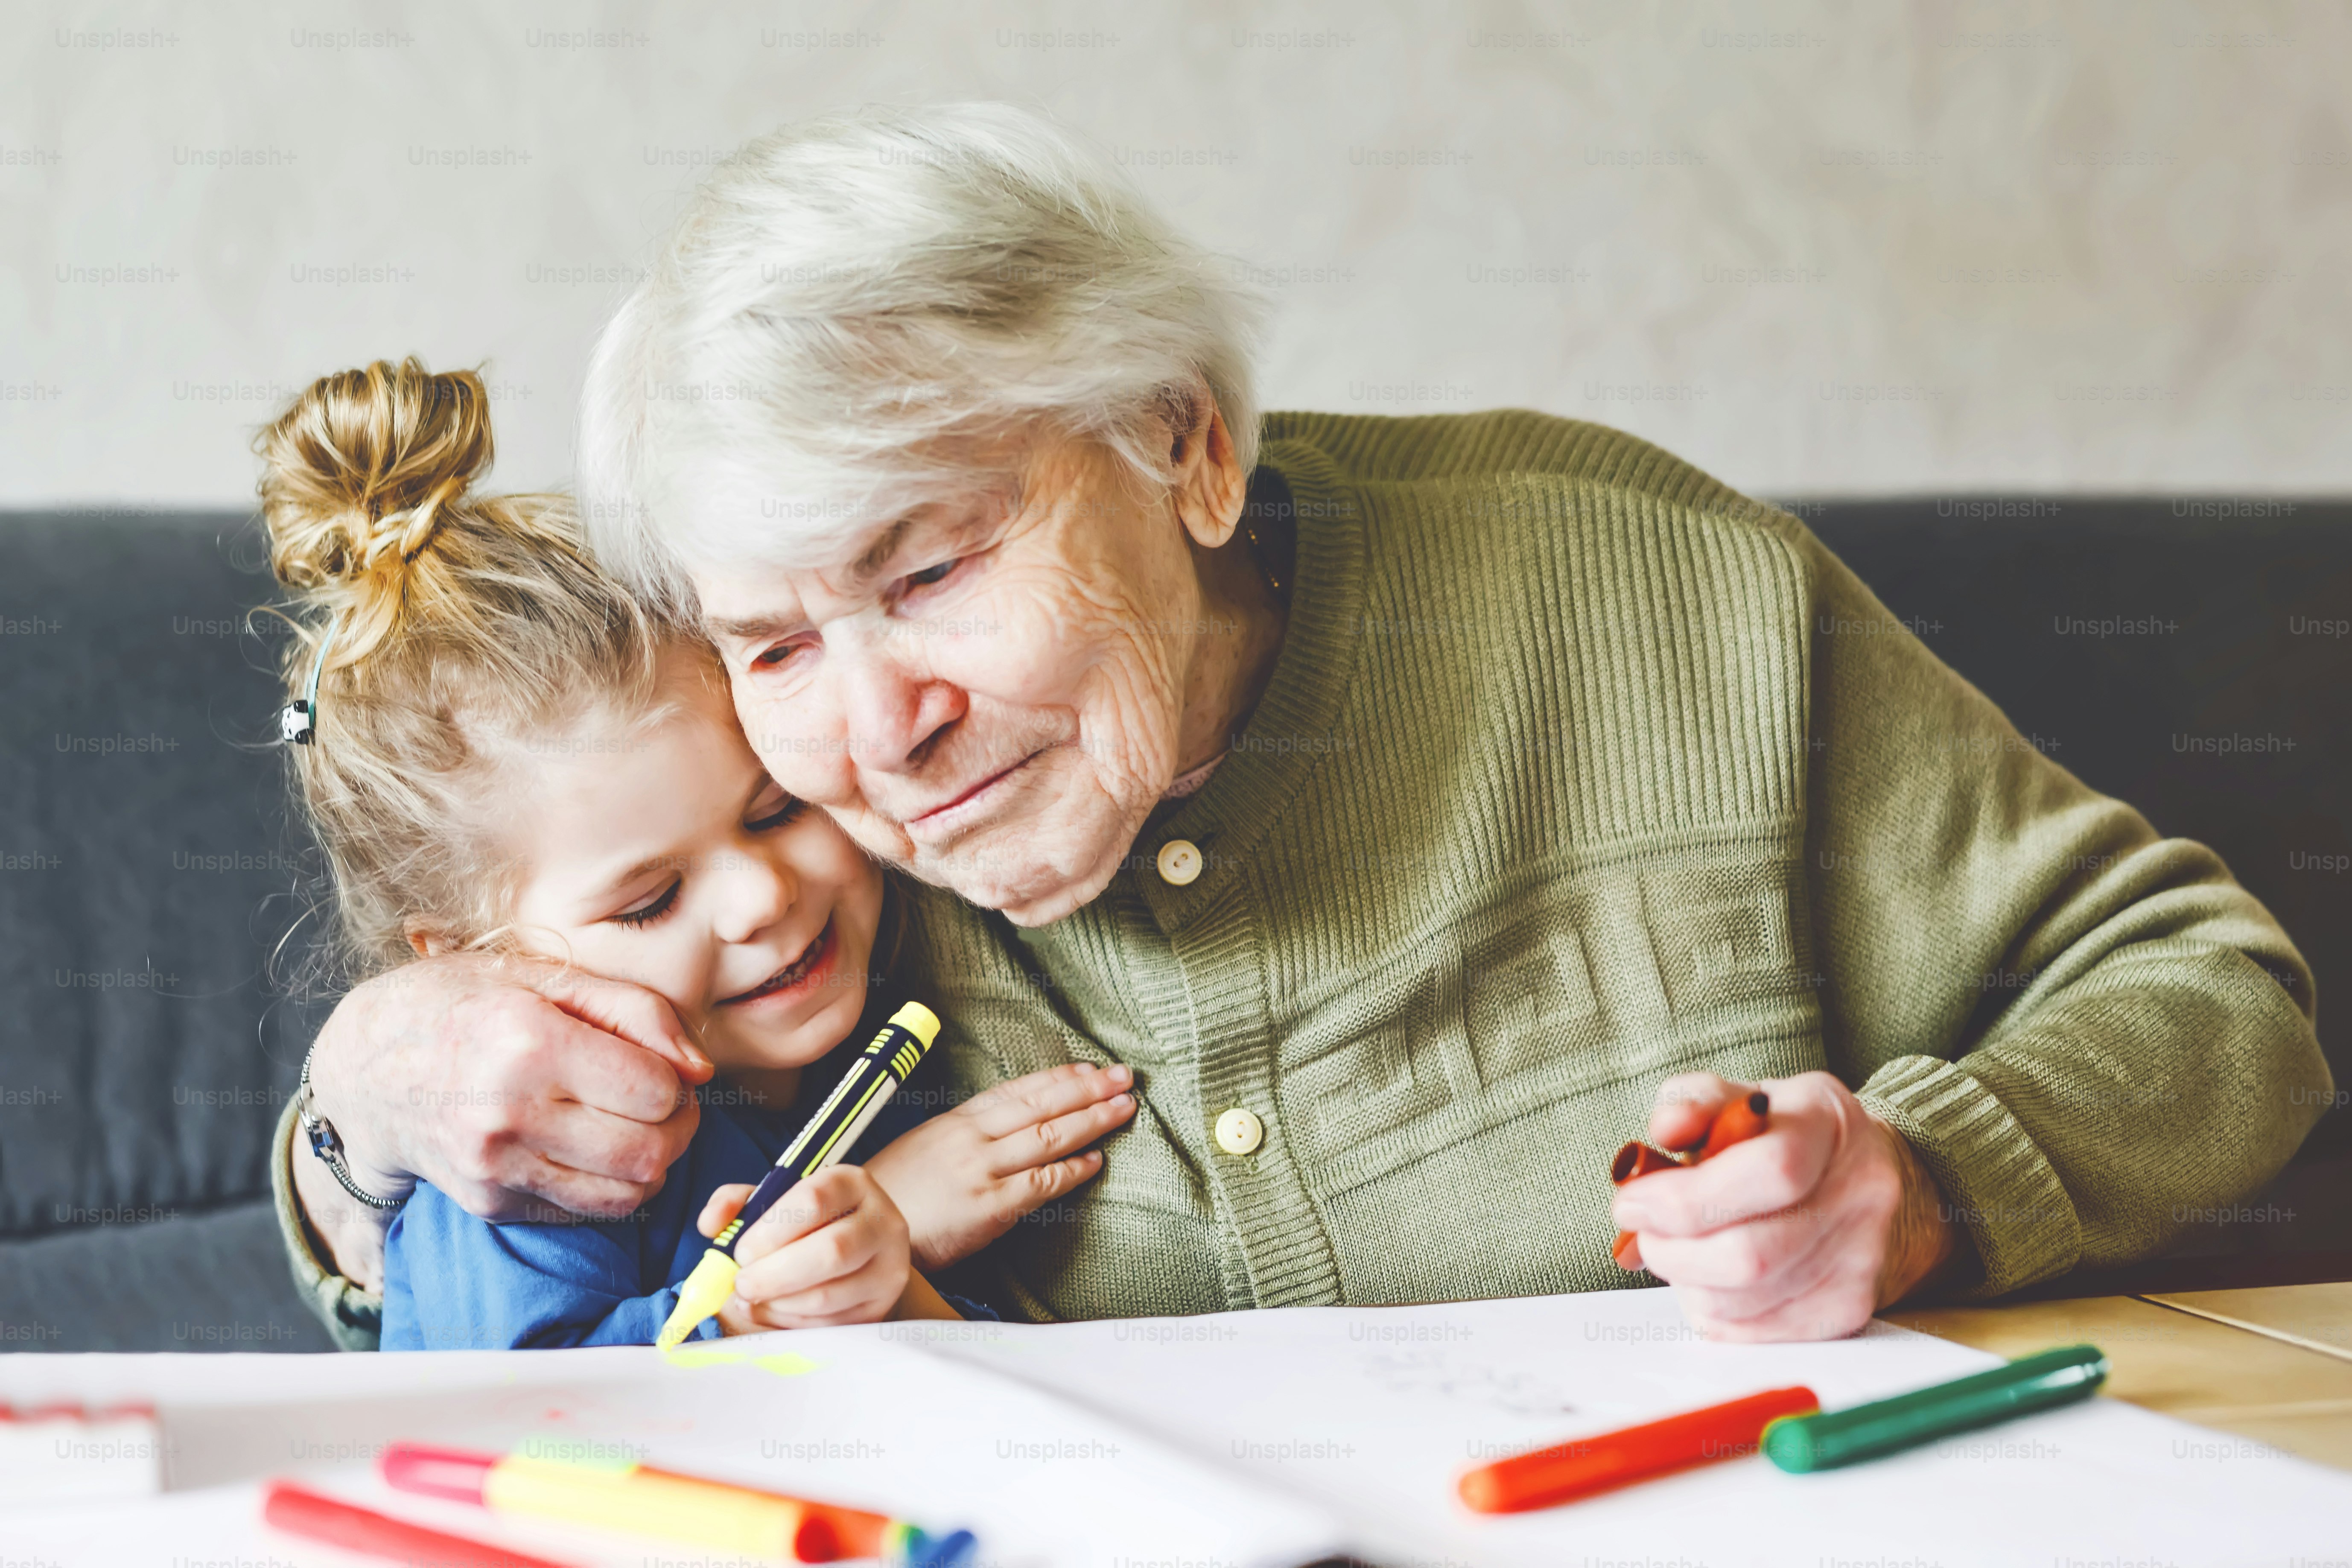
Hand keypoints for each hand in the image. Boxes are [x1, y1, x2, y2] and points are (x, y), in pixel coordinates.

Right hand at [295, 954, 712, 1286]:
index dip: (676, 1080)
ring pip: (627, 1195)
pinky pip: (587, 1212)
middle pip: (650, 1152)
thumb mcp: (547, 976)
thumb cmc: (464, 1005)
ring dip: (653, 1164)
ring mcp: (495, 1169)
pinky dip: (610, 1187)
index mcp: (528, 1043)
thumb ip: (638, 1011)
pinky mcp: (490, 1204)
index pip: (655, 1091)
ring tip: (633, 1125)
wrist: (367, 1066)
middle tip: (662, 1101)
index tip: (661, 1064)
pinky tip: (592, 1148)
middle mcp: (508, 1114)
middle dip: (678, 1128)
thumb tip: (701, 1070)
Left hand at [699, 1167, 911, 1331]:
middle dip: (774, 1275)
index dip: (769, 1230)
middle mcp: (882, 1221)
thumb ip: (735, 1203)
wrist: (856, 1247)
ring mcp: (889, 1266)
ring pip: (828, 1295)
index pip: (812, 1200)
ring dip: (778, 1304)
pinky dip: (792, 1323)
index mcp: (852, 1183)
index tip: (741, 1251)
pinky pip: (830, 1324)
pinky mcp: (881, 1305)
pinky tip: (773, 1310)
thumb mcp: (773, 1200)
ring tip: (753, 1298)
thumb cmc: (805, 1222)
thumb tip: (711, 1224)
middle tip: (741, 1284)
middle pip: (831, 1252)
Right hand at [864, 1062, 1136, 1270]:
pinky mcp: (988, 1207)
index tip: (1089, 1068)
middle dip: (1087, 1089)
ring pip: (1048, 1137)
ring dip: (1091, 1121)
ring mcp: (981, 1171)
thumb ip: (961, 1136)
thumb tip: (999, 1129)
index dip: (1057, 1078)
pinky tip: (1094, 1161)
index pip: (1016, 1090)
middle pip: (1041, 1106)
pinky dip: (1070, 1170)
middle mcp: (971, 1139)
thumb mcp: (921, 1148)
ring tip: (1122, 1109)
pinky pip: (1040, 1184)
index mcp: (955, 1121)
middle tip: (1124, 1078)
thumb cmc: (890, 1193)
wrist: (858, 1229)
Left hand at [1609, 1070, 1959, 1341]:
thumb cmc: (1785, 1135)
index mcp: (1829, 1124)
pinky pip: (1751, 1332)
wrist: (1863, 1177)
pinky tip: (1708, 1275)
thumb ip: (1694, 1103)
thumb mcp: (1739, 1097)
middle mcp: (1859, 1195)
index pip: (1771, 1172)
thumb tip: (1666, 1129)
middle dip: (1671, 1250)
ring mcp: (1860, 1260)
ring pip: (1742, 1302)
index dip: (1687, 1198)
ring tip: (1677, 1249)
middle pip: (1751, 1255)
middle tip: (1644, 1232)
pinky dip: (1709, 1308)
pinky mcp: (1846, 1310)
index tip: (1632, 1203)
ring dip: (1684, 1281)